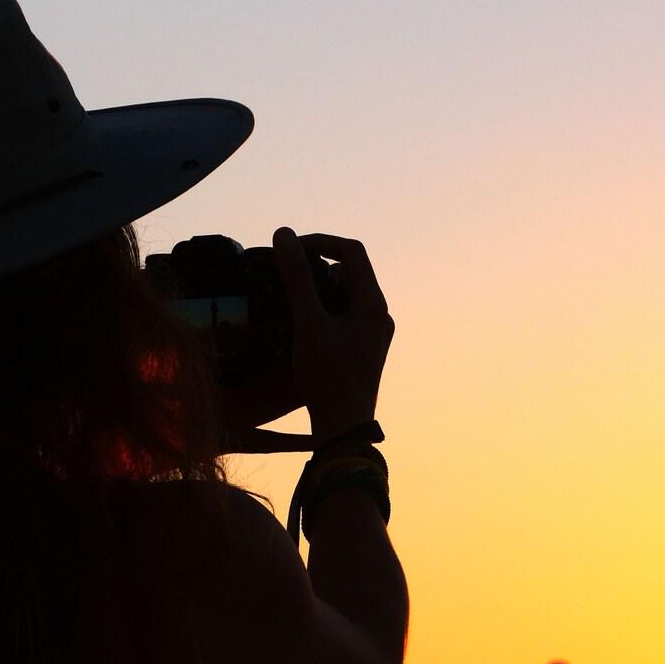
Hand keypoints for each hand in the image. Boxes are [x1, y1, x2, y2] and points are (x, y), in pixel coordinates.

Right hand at [271, 228, 392, 440]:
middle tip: (286, 277)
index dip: (319, 241)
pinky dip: (324, 312)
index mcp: (373, 303)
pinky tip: (303, 328)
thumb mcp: (308, 322)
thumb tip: (284, 235)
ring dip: (319, 291)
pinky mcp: (364, 351)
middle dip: (316, 268)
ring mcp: (374, 335)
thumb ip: (297, 278)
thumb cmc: (328, 377)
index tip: (290, 250)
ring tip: (291, 304)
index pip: (351, 250)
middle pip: (349, 272)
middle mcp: (380, 315)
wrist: (343, 428)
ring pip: (346, 296)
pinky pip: (346, 317)